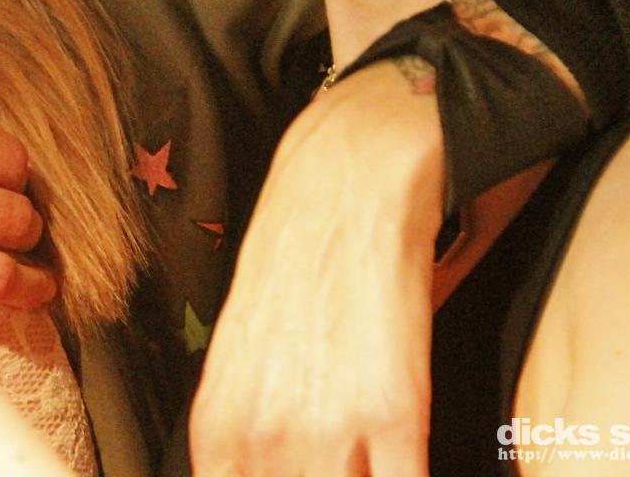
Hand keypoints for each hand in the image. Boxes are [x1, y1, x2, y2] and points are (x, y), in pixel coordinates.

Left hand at [189, 61, 442, 476]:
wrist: (346, 181)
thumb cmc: (296, 260)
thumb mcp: (242, 353)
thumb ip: (249, 427)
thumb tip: (267, 469)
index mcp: (219, 426)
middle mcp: (263, 435)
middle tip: (341, 465)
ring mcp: (328, 428)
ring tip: (375, 459)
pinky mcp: (396, 411)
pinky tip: (411, 463)